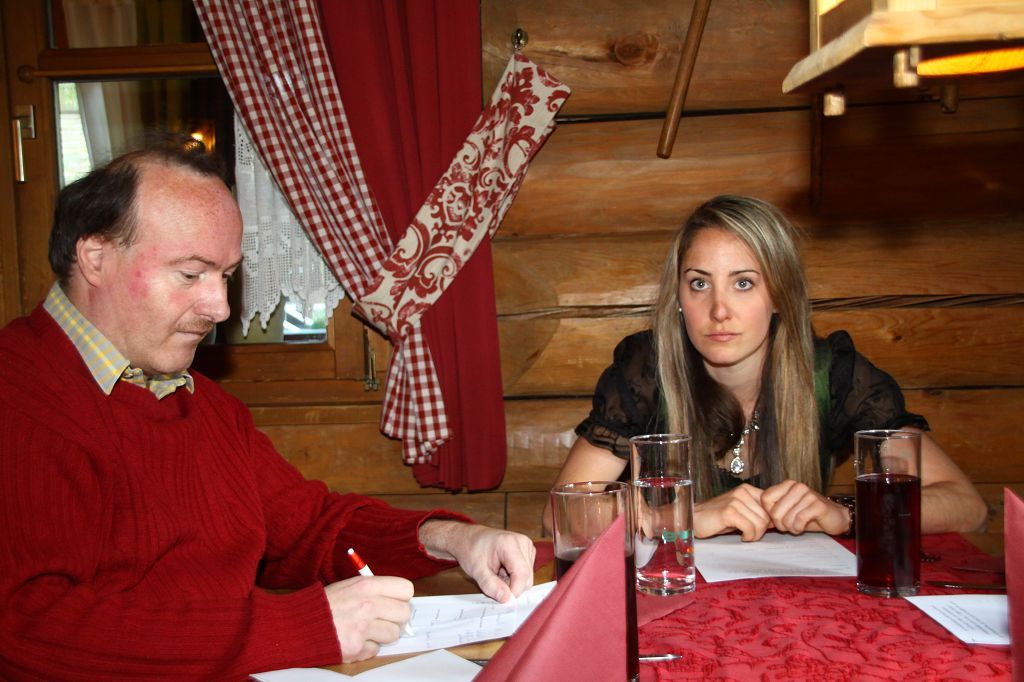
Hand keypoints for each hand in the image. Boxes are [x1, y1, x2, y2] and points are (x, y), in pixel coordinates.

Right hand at [324, 575, 413, 661]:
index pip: (406, 589)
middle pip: (404, 613)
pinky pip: (376, 650)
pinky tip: (354, 639)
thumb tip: (399, 599)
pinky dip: (367, 647)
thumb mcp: (349, 586)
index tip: (394, 602)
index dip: (401, 597)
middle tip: (382, 619)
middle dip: (396, 618)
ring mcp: (364, 627)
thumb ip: (374, 590)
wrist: (299, 624)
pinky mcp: (357, 647)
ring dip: (382, 635)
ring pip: (393, 634)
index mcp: (368, 585)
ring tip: (366, 630)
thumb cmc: (325, 605)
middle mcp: (368, 605)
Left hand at [419, 521, 534, 602]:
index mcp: (510, 543)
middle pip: (527, 577)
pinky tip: (503, 571)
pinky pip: (526, 573)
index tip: (502, 599)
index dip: (514, 591)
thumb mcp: (476, 570)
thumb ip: (490, 585)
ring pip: (527, 577)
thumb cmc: (471, 550)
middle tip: (494, 581)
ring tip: (497, 574)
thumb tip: (506, 598)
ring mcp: (527, 546)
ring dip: (512, 582)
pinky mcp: (528, 552)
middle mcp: (522, 543)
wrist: (470, 538)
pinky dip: (514, 578)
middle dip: (511, 587)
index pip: (522, 574)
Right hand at [693, 484, 771, 540]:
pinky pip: (750, 528)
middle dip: (762, 530)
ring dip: (755, 535)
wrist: (695, 519)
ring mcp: (735, 501)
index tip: (761, 528)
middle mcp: (742, 492)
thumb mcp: (740, 511)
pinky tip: (741, 537)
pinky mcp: (729, 512)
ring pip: (760, 523)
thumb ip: (756, 512)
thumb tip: (776, 522)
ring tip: (745, 536)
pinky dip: (748, 536)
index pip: (771, 505)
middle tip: (751, 535)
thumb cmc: (718, 518)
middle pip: (767, 516)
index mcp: (747, 489)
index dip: (770, 520)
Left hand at [760, 480, 849, 535]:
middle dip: (781, 525)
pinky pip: (799, 521)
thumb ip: (772, 508)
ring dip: (791, 527)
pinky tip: (804, 526)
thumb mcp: (787, 509)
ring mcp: (808, 494)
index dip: (769, 513)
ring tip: (798, 524)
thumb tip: (755, 516)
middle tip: (790, 525)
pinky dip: (799, 528)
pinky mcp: (818, 505)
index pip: (765, 499)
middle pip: (774, 512)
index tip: (778, 518)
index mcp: (787, 485)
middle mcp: (797, 486)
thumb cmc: (808, 514)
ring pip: (786, 518)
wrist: (835, 517)